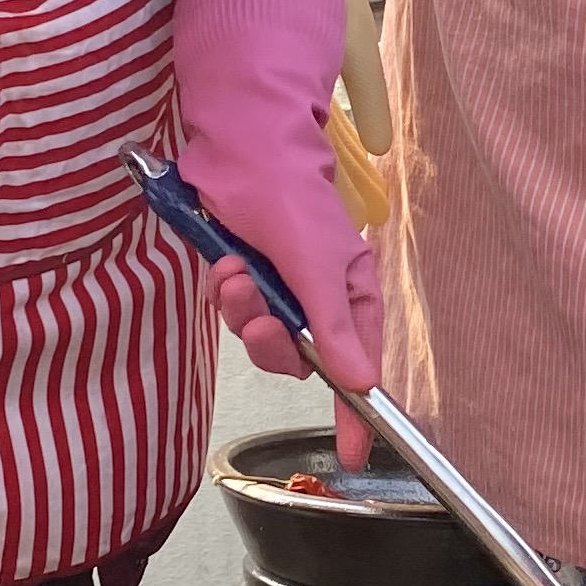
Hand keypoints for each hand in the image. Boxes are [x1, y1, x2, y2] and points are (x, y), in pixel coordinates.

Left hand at [172, 0, 382, 466]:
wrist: (231, 132)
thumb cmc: (285, 183)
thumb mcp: (315, 255)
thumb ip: (333, 321)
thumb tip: (357, 381)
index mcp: (352, 284)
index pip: (361, 360)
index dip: (357, 408)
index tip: (355, 453)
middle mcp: (318, 287)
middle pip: (304, 353)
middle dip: (276, 340)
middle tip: (262, 315)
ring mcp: (280, 279)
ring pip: (263, 332)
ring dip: (245, 312)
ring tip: (237, 272)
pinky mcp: (245, 267)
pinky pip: (235, 307)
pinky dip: (226, 292)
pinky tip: (224, 262)